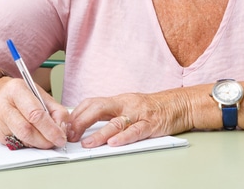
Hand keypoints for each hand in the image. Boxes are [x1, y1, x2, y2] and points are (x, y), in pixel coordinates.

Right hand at [0, 77, 68, 149]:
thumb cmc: (22, 95)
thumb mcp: (41, 95)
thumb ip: (56, 111)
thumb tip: (63, 130)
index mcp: (16, 90)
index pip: (35, 114)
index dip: (50, 129)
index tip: (61, 138)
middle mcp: (3, 104)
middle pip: (26, 130)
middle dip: (45, 140)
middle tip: (54, 142)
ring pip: (22, 140)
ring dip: (38, 143)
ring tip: (44, 138)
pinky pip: (17, 144)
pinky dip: (29, 144)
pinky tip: (32, 136)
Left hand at [69, 90, 193, 147]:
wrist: (178, 104)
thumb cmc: (151, 108)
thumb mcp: (126, 106)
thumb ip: (109, 114)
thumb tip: (84, 124)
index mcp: (117, 100)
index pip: (91, 103)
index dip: (76, 114)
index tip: (65, 125)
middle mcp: (125, 104)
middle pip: (98, 108)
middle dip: (81, 121)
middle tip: (70, 134)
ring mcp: (138, 114)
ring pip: (115, 122)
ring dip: (99, 134)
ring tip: (87, 143)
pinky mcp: (151, 124)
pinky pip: (136, 131)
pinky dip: (124, 137)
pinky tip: (115, 143)